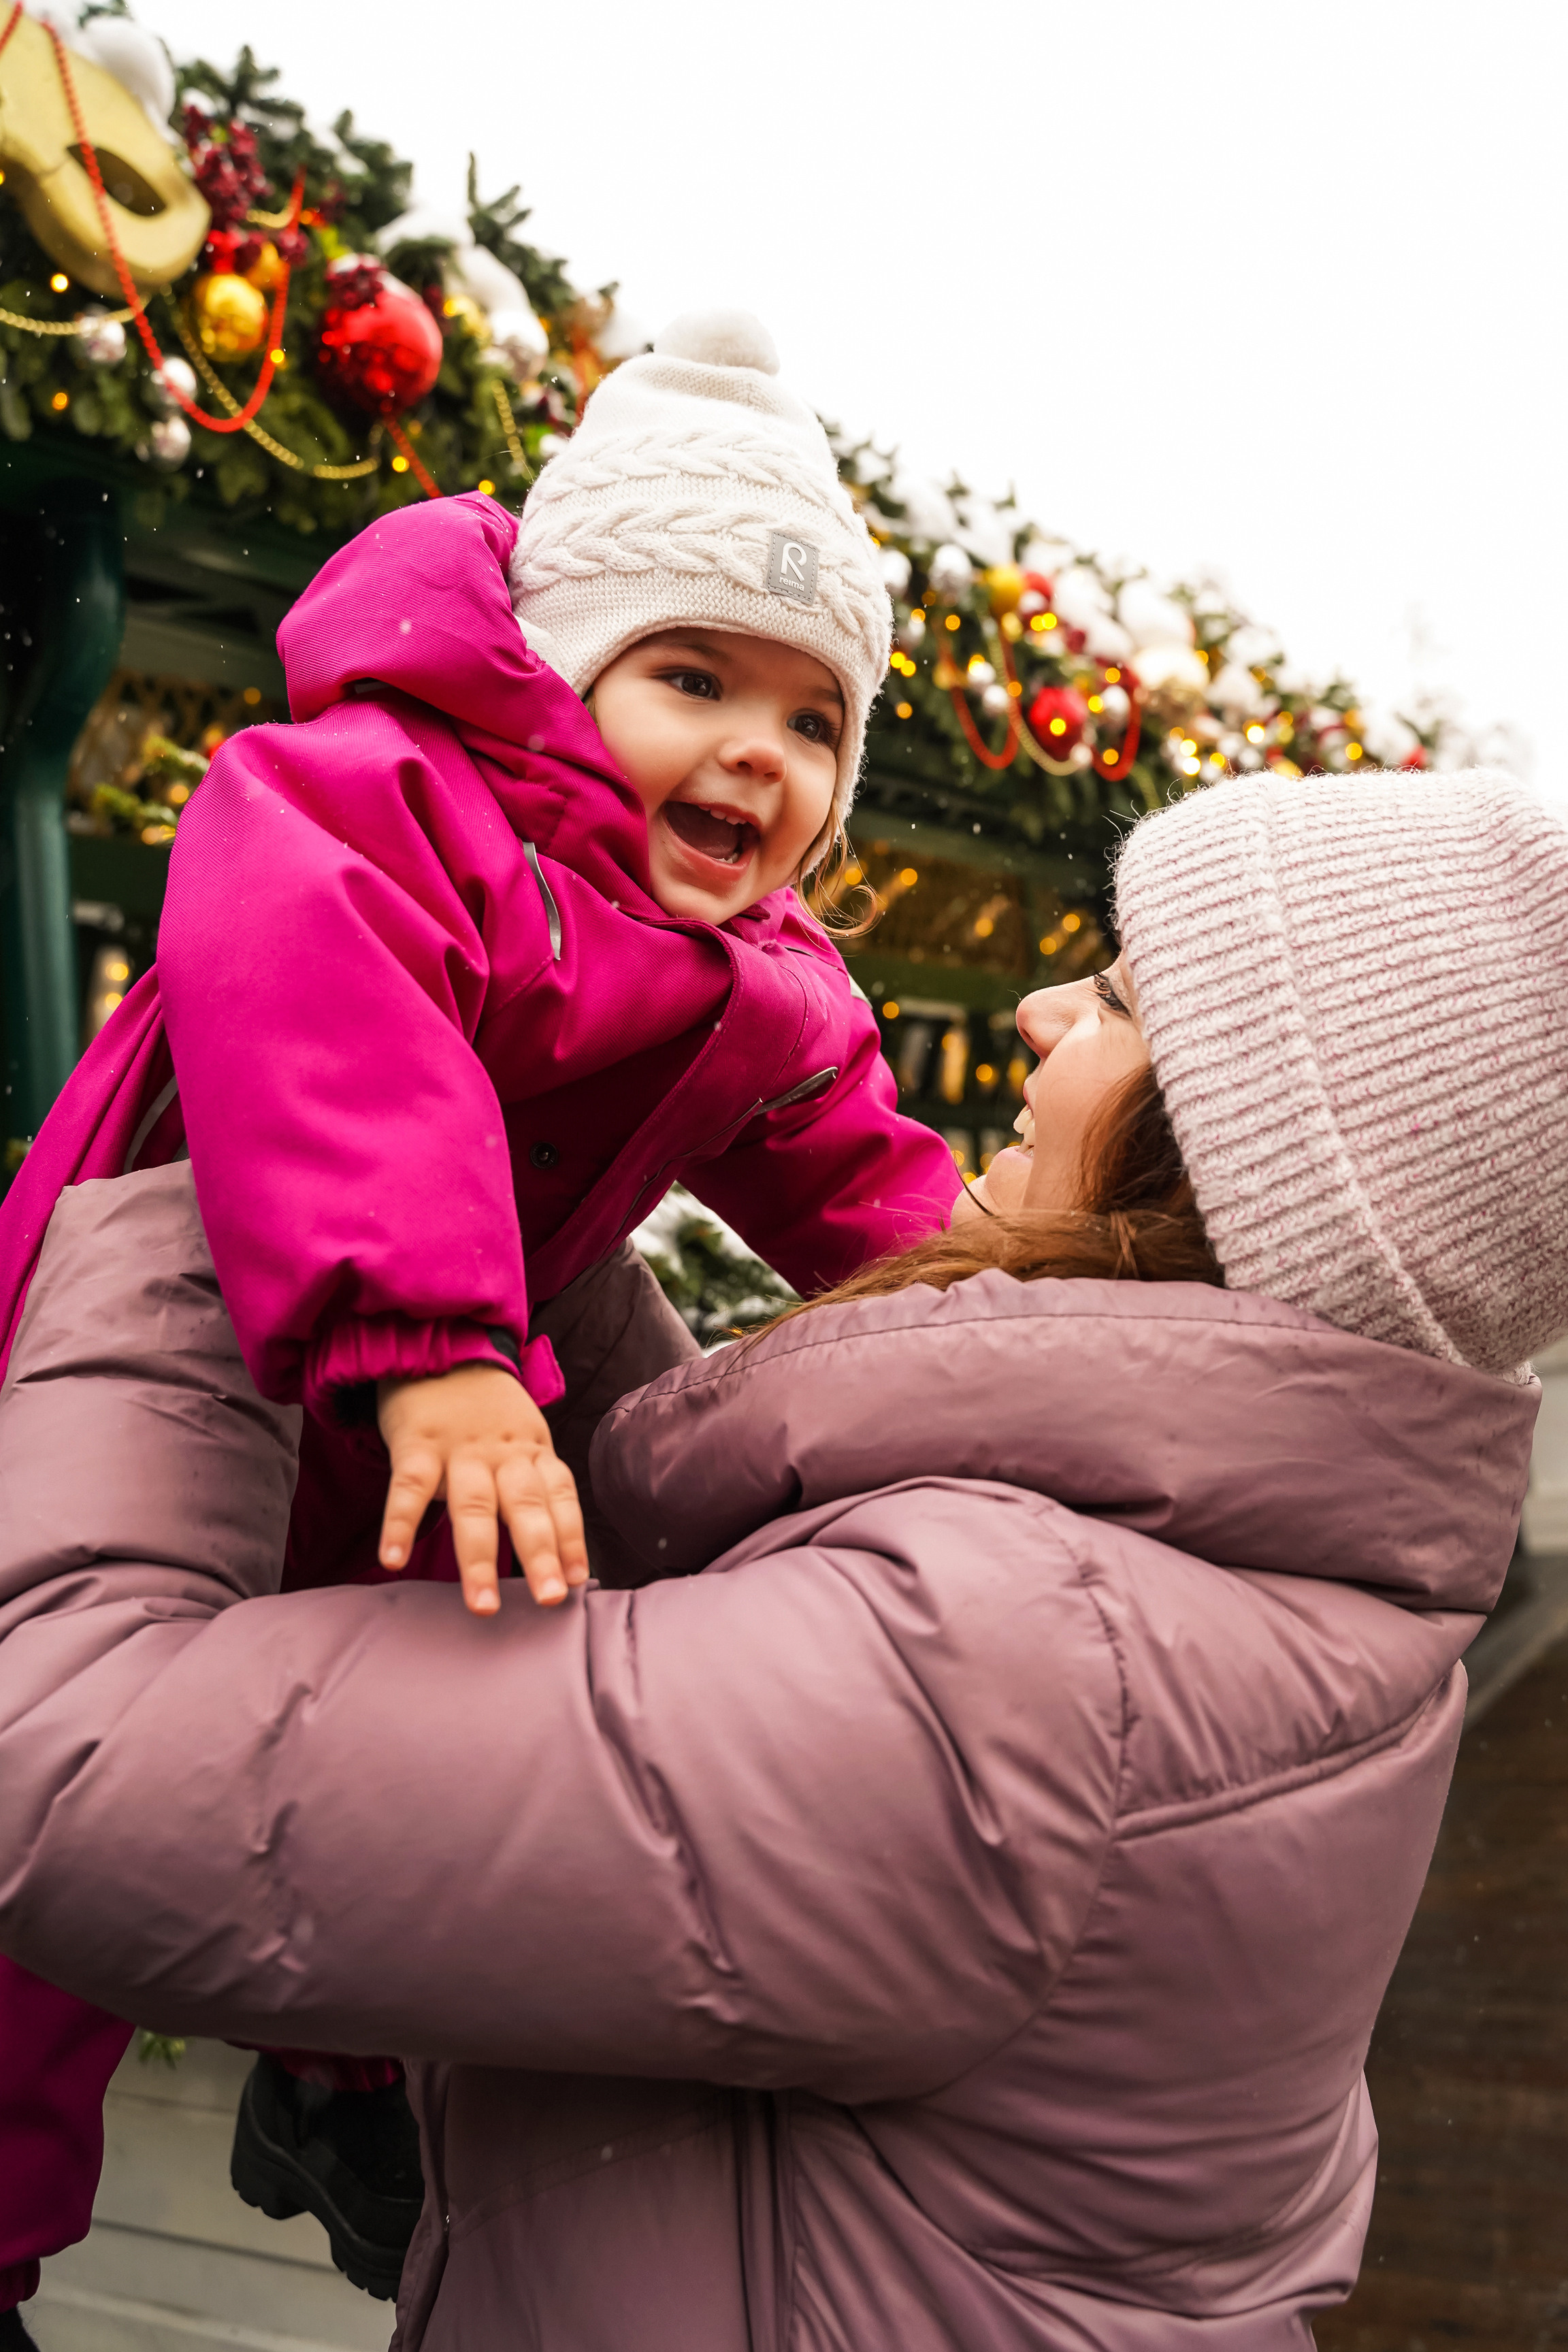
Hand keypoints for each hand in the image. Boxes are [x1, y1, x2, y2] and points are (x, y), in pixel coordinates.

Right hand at [376, 1364, 587, 1616]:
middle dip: (540, 1553)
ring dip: (478, 1557)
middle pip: (526, 1505)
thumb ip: (532, 1484)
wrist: (438, 1340)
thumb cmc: (484, 1408)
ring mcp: (459, 1447)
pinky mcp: (415, 1442)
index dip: (571, 1537)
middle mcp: (502, 1452)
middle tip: (550, 1599)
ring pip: (473, 1506)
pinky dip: (400, 1523)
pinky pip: (408, 1486)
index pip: (560, 1496)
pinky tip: (392, 1559)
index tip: (578, 1580)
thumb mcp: (520, 1436)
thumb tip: (553, 1548)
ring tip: (483, 1605)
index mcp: (532, 1450)